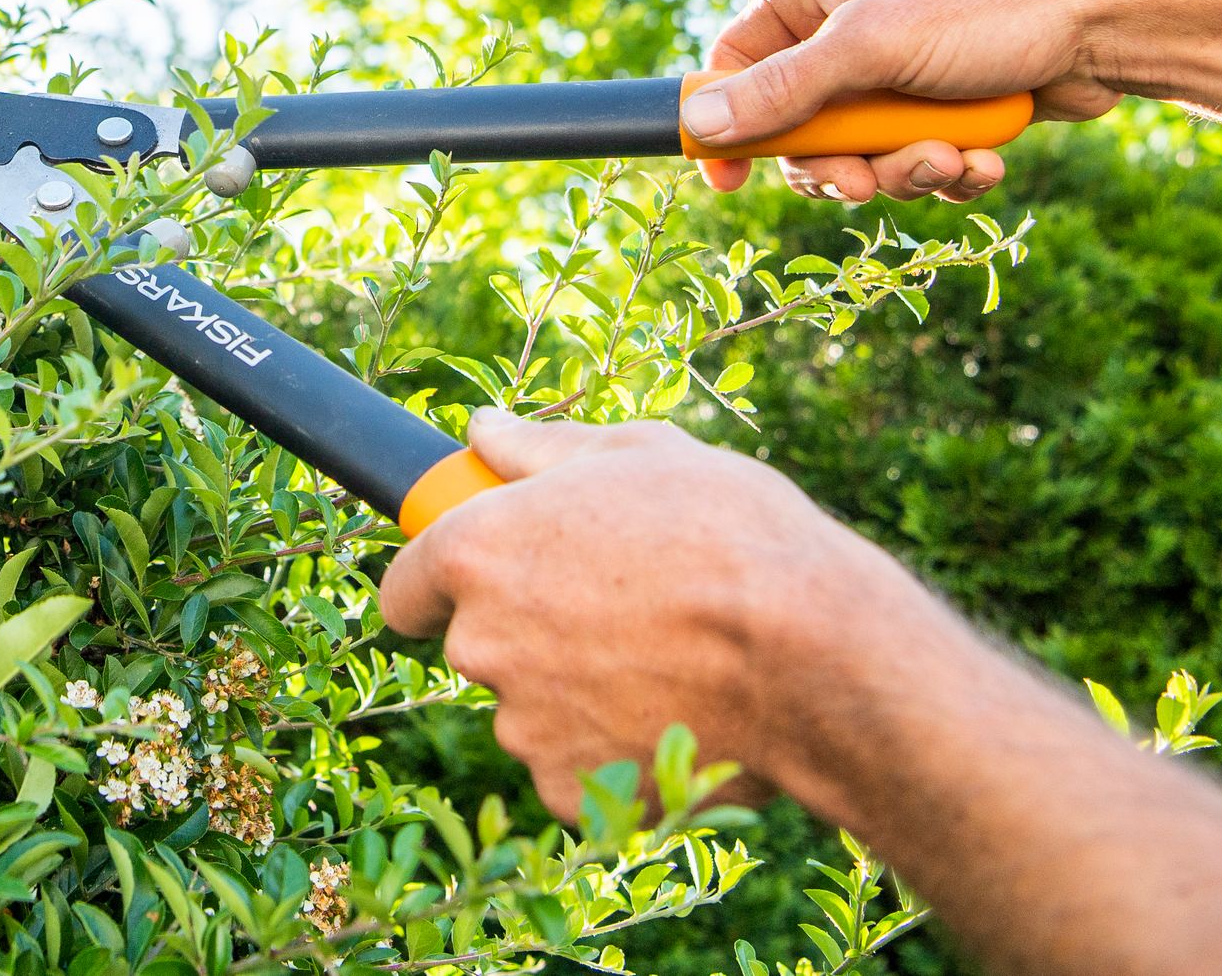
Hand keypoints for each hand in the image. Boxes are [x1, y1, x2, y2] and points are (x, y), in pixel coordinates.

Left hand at [378, 409, 944, 826]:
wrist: (815, 657)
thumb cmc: (733, 537)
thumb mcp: (641, 455)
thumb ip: (543, 448)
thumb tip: (483, 430)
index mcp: (479, 550)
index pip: (406, 586)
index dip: (444, 582)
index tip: (486, 581)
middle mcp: (482, 643)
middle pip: (479, 646)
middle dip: (530, 632)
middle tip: (619, 607)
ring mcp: (524, 727)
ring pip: (532, 710)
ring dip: (574, 694)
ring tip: (664, 660)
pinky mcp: (572, 791)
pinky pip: (575, 768)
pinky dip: (611, 751)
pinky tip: (674, 714)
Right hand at [682, 0, 1198, 202]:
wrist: (1110, 21)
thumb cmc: (989, 8)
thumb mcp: (871, 49)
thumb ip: (783, 91)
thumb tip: (698, 123)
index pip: (737, 63)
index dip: (729, 124)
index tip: (727, 182)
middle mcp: (850, 26)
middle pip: (800, 126)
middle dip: (840, 166)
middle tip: (866, 184)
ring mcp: (900, 68)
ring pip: (862, 154)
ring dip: (904, 172)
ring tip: (950, 159)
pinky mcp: (946, 103)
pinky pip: (917, 157)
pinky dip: (947, 170)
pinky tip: (984, 161)